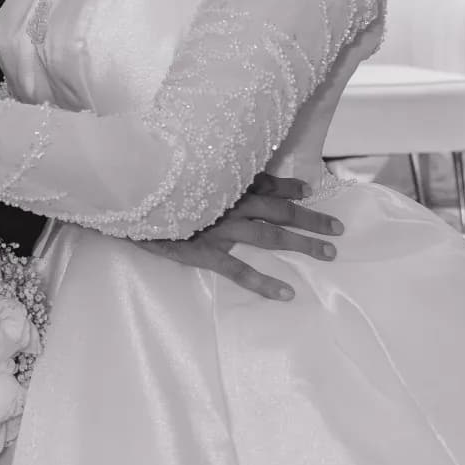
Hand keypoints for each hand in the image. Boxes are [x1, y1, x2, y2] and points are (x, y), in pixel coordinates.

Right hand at [148, 174, 341, 302]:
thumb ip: (215, 172)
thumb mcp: (185, 171)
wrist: (127, 199)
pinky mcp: (205, 252)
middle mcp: (230, 202)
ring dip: (301, 244)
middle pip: (280, 211)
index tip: (311, 191)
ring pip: (270, 237)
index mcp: (227, 182)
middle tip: (337, 231)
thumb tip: (242, 173)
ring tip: (327, 254)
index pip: (268, 184)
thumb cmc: (157, 184)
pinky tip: (287, 293)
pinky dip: (264, 283)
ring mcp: (220, 228)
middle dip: (311, 220)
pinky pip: (240, 271)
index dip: (292, 188)